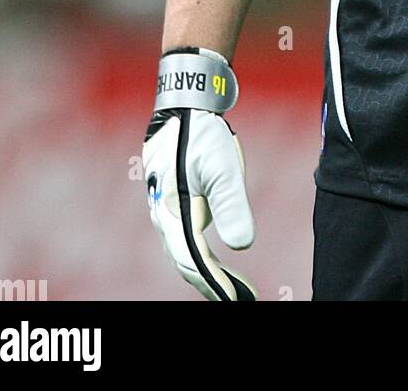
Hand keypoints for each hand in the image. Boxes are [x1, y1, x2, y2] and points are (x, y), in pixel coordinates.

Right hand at [144, 108, 257, 300]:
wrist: (184, 108)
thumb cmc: (202, 135)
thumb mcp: (223, 167)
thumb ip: (231, 205)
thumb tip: (241, 245)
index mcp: (173, 211)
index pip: (193, 259)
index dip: (214, 283)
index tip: (235, 299)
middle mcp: (165, 216)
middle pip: (187, 262)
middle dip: (213, 285)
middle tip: (241, 299)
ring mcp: (167, 210)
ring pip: (185, 253)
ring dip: (208, 274)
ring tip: (234, 289)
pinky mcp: (175, 204)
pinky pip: (186, 240)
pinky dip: (202, 257)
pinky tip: (218, 263)